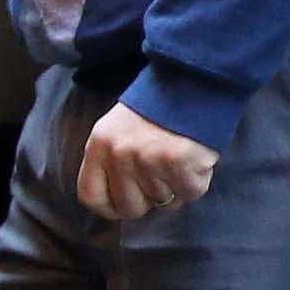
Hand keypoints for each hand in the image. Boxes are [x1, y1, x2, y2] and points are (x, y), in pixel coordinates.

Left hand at [76, 101, 217, 220]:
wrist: (192, 80)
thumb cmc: (156, 109)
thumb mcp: (118, 130)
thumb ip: (112, 163)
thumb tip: (119, 204)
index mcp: (98, 145)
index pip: (92, 196)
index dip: (110, 208)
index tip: (123, 206)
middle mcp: (119, 154)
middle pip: (129, 207)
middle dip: (148, 201)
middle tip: (161, 179)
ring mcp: (147, 159)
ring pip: (163, 201)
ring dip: (175, 187)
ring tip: (179, 159)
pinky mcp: (178, 162)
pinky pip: (190, 193)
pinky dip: (197, 182)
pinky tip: (196, 160)